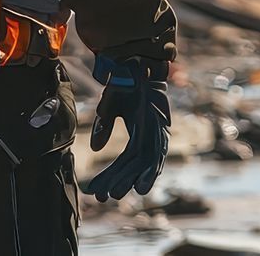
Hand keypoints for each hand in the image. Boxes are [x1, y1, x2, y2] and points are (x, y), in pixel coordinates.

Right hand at [84, 55, 169, 200]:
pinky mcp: (162, 127)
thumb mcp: (110, 108)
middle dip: (121, 182)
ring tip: (122, 195)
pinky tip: (144, 183)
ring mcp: (157, 132)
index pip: (123, 162)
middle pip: (135, 166)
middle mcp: (149, 136)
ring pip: (147, 163)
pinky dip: (152, 169)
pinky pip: (158, 152)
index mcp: (138, 133)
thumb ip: (105, 127)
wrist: (137, 62)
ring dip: (135, 180)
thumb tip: (97, 149)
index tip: (97, 193)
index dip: (111, 177)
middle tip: (106, 197)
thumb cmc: (125, 84)